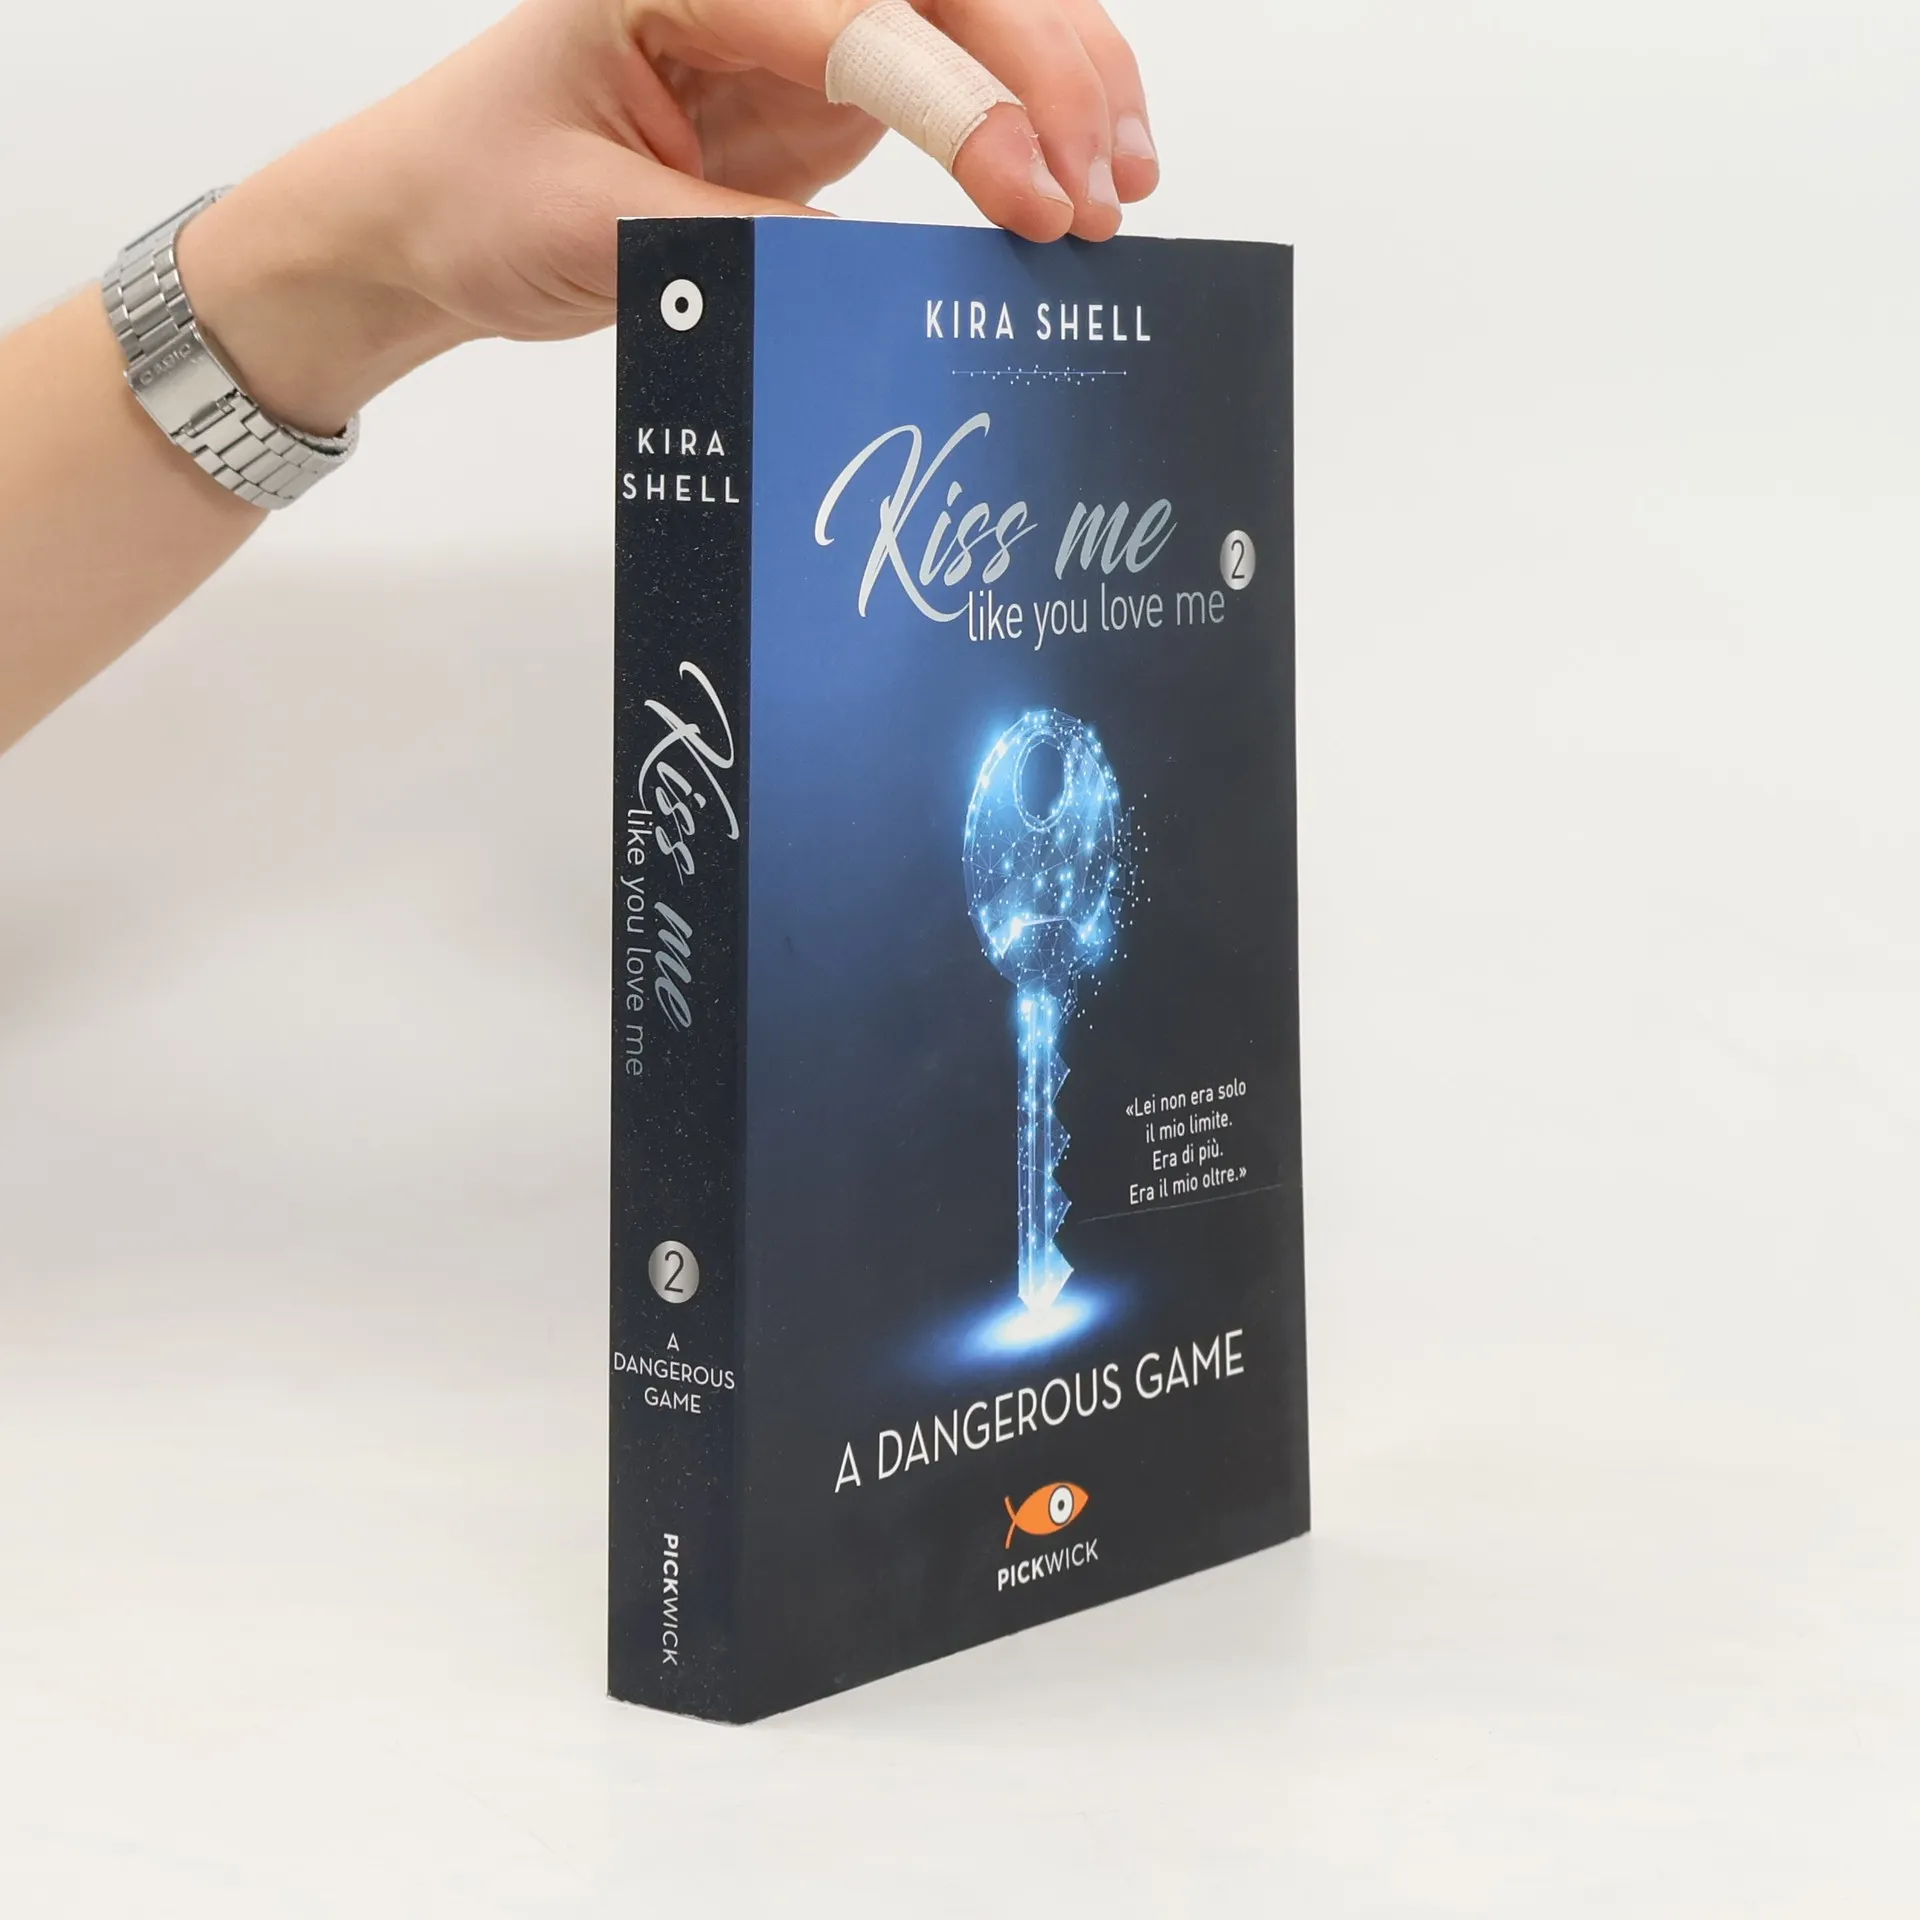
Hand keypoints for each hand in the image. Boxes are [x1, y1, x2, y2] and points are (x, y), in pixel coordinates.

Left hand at [179, 0, 1159, 435]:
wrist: (435, 217)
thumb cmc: (479, 196)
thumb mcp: (592, 230)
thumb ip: (736, 241)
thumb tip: (874, 275)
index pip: (857, 20)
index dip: (966, 103)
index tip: (1030, 194)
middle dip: (1048, 76)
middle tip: (1103, 195)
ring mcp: (802, 28)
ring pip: (974, 15)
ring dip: (1067, 84)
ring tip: (1125, 185)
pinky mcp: (829, 85)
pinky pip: (958, 81)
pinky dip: (1029, 123)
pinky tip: (1077, 177)